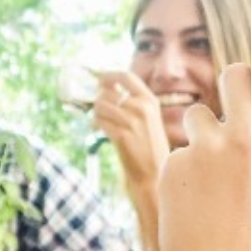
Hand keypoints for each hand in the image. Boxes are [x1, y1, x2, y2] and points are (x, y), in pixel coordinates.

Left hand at [90, 71, 168, 188]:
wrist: (155, 174)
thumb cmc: (149, 148)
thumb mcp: (148, 119)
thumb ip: (132, 104)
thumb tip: (105, 90)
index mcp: (150, 100)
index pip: (126, 76)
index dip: (108, 76)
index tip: (100, 81)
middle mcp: (142, 107)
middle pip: (107, 92)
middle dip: (98, 100)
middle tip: (98, 110)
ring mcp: (132, 121)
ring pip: (100, 105)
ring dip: (95, 113)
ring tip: (99, 122)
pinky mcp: (122, 135)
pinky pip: (99, 121)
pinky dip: (95, 124)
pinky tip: (99, 130)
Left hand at [157, 35, 250, 250]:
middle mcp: (245, 136)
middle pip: (232, 75)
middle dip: (234, 85)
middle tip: (236, 105)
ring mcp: (205, 149)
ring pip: (197, 113)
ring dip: (204, 130)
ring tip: (211, 164)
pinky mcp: (172, 166)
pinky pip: (176, 151)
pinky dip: (184, 169)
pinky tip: (194, 197)